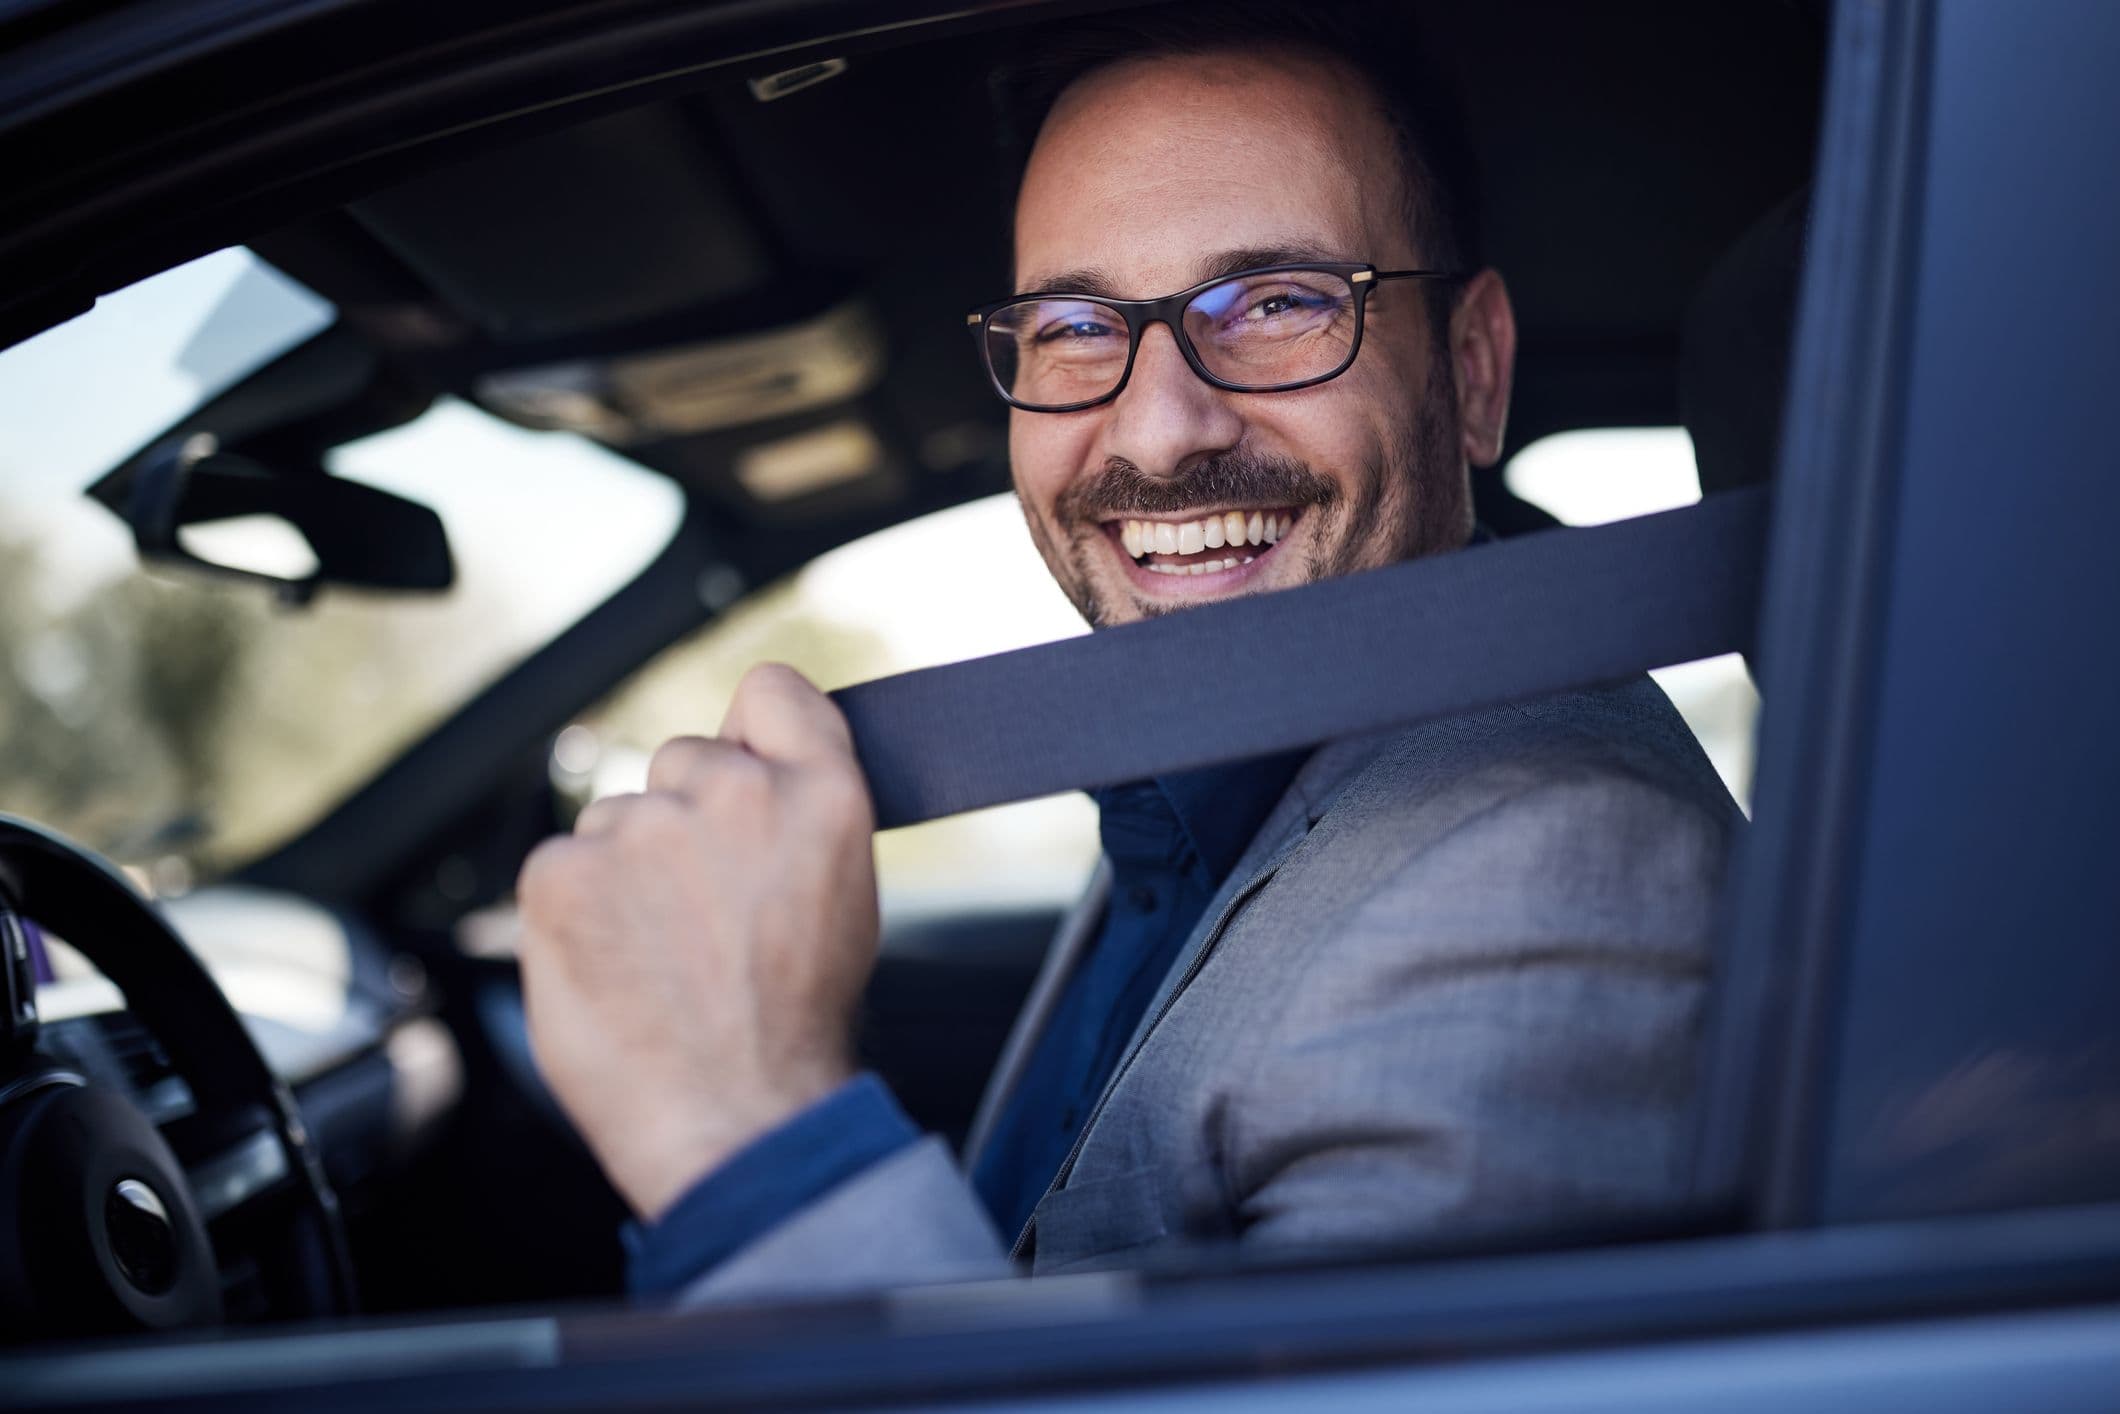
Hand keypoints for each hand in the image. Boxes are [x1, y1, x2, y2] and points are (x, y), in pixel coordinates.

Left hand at [515, 664, 879, 1218]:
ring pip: (618, 819)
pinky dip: (576, 913)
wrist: (736, 1120)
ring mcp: (643, 829)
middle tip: (704, 915)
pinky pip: (561, 864)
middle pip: (683, 761)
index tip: (743, 767)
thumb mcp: (844, 897)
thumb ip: (795, 816)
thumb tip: (747, 772)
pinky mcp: (563, 872)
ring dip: (628, 873)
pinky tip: (615, 969)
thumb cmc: (794, 1030)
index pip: (771, 692)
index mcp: (822, 796)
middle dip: (685, 822)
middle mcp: (734, 794)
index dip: (751, 732)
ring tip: (663, 959)